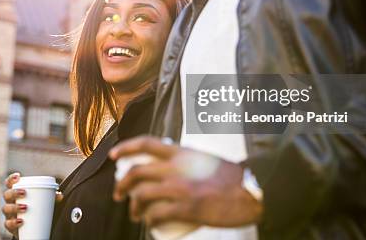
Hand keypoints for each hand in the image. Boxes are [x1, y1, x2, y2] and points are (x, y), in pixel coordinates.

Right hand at [1, 172, 63, 236]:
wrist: (33, 229)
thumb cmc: (37, 210)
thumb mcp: (44, 202)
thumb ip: (51, 198)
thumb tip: (60, 196)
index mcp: (16, 194)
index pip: (10, 184)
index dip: (11, 179)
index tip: (18, 176)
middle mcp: (10, 203)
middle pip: (7, 195)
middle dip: (14, 192)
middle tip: (24, 193)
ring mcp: (9, 214)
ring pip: (6, 208)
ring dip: (14, 207)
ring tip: (25, 207)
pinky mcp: (11, 226)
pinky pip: (8, 224)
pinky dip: (13, 223)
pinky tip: (20, 221)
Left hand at [109, 136, 262, 227]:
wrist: (251, 190)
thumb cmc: (231, 178)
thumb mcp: (204, 160)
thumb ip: (185, 163)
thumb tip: (170, 171)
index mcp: (182, 152)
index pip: (146, 143)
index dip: (125, 147)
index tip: (113, 155)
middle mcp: (177, 167)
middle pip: (137, 172)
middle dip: (121, 184)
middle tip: (118, 194)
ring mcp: (180, 187)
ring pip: (142, 195)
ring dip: (133, 206)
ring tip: (134, 213)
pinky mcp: (187, 207)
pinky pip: (157, 214)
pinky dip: (149, 220)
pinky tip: (150, 223)